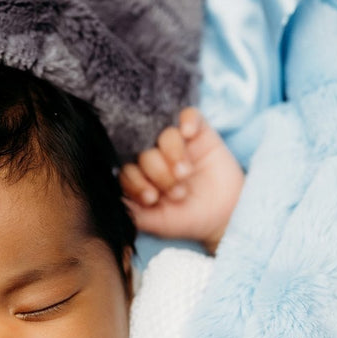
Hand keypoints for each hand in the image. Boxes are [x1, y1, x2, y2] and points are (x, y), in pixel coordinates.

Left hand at [120, 107, 243, 253]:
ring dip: (172, 154)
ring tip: (185, 174)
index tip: (152, 198)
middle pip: (144, 152)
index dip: (136, 182)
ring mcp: (177, 143)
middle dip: (158, 173)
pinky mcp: (200, 132)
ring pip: (164, 135)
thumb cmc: (188, 219)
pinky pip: (189, 114)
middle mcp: (155, 156)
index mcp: (141, 176)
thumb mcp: (158, 223)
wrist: (226, 216)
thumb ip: (134, 214)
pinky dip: (188, 121)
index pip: (127, 170)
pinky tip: (190, 134)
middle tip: (177, 192)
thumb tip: (111, 202)